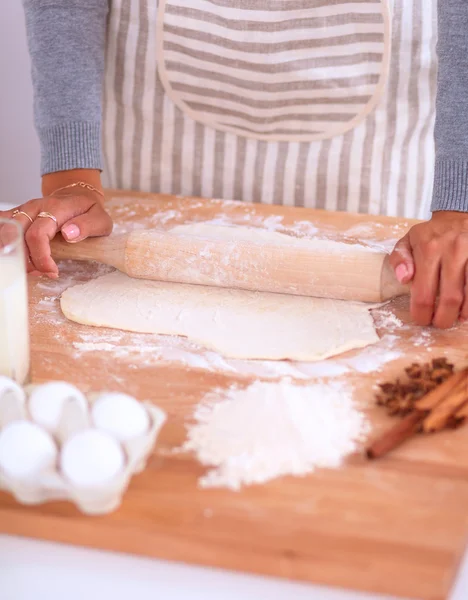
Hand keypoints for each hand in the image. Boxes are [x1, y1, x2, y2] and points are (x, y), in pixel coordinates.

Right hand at [0, 191, 112, 277]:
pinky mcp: (18, 215)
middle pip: (16, 235)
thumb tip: (68, 234)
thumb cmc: (89, 211)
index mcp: (55, 208)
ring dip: (13, 254)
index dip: (40, 257)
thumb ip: (87, 226)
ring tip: (31, 269)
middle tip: (41, 272)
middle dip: (26, 260)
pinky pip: (3, 225)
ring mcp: (24, 210)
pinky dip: (5, 242)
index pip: (37, 234)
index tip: (52, 271)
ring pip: (6, 232)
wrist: (78, 196)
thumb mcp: (100, 219)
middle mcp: (35, 207)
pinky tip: (15, 256)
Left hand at [390, 211, 467, 328]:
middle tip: (439, 323)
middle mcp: (453, 251)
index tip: (421, 320)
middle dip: (444, 318)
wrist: (459, 214)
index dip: (421, 314)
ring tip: (457, 318)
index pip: (423, 293)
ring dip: (464, 313)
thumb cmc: (431, 235)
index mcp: (428, 249)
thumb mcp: (407, 241)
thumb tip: (404, 278)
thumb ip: (399, 259)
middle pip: (450, 298)